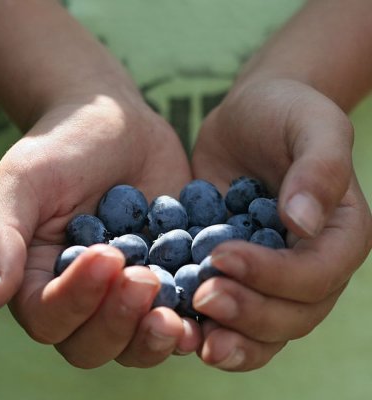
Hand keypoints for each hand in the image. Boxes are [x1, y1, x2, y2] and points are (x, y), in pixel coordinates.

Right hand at [0, 88, 200, 367]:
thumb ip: (0, 233)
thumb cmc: (64, 146)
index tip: (106, 256)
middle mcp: (85, 296)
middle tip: (145, 279)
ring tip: (176, 314)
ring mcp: (129, 291)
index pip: (49, 317)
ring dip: (156, 338)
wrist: (116, 124)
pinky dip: (193, 318)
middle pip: (94, 344)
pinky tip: (211, 301)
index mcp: (41, 279)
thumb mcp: (25, 179)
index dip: (76, 300)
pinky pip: (180, 314)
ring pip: (137, 342)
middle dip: (120, 322)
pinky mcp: (169, 276)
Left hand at [191, 78, 371, 370]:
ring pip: (264, 330)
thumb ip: (319, 168)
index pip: (316, 274)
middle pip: (293, 315)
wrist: (247, 119)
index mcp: (339, 235)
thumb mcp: (311, 124)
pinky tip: (181, 328)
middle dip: (248, 314)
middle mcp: (312, 265)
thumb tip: (304, 223)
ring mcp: (273, 275)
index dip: (273, 275)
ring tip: (192, 337)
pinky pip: (231, 316)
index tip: (222, 256)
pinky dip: (209, 330)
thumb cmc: (284, 113)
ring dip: (231, 340)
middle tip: (202, 298)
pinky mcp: (238, 273)